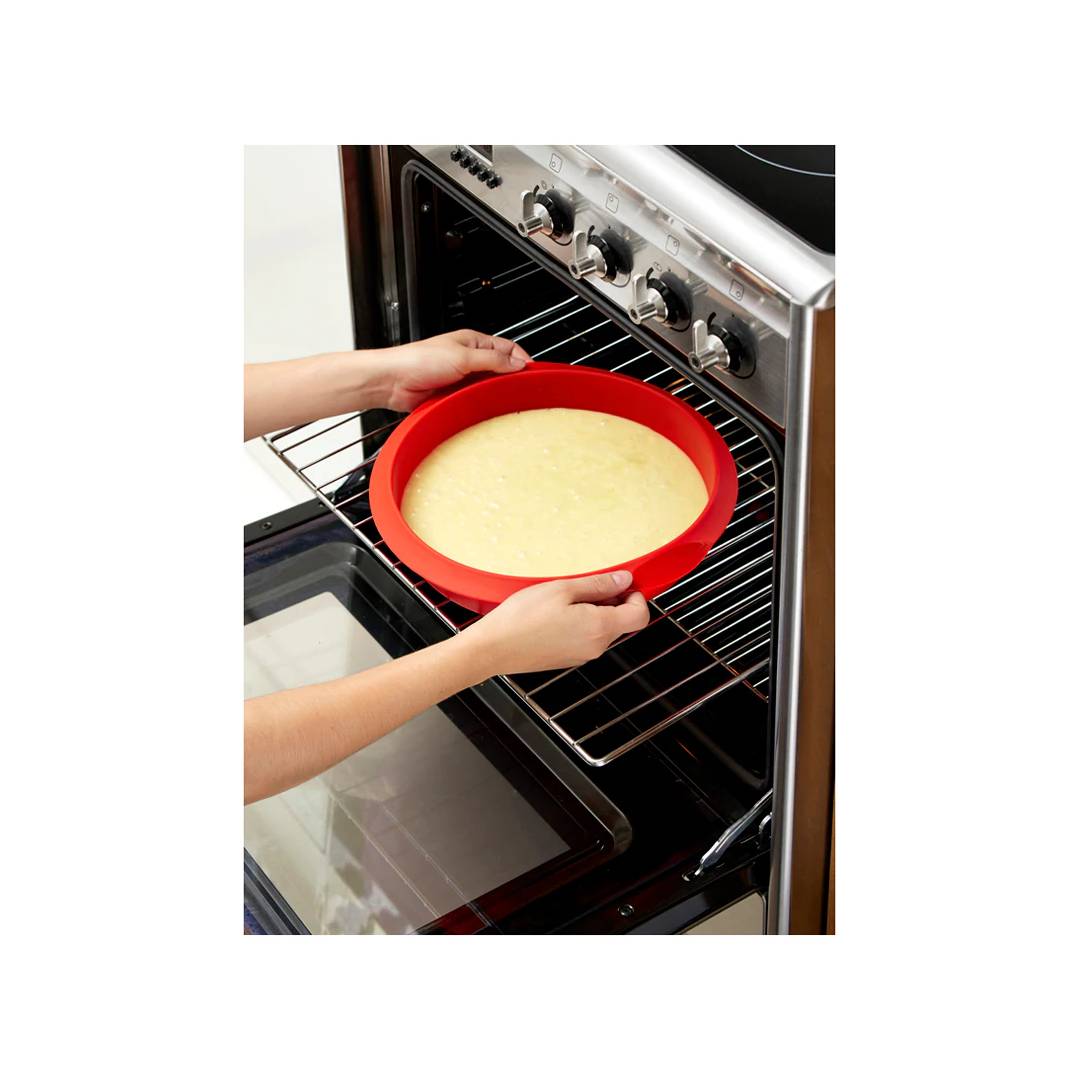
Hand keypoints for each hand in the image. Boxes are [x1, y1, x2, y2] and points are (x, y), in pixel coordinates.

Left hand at [375, 330, 531, 411]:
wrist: (393, 381)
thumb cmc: (418, 360)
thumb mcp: (462, 356)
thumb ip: (492, 360)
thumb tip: (516, 363)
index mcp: (472, 342)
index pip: (507, 348)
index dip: (521, 359)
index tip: (532, 373)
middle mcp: (468, 359)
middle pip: (500, 368)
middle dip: (510, 378)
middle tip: (521, 389)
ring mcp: (462, 378)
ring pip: (488, 386)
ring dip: (494, 392)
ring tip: (504, 399)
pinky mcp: (454, 395)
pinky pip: (474, 400)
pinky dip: (481, 404)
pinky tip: (486, 408)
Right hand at [461, 571, 650, 675]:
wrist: (492, 649)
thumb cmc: (522, 619)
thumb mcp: (562, 589)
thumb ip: (598, 584)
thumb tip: (624, 580)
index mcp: (599, 628)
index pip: (640, 616)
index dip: (637, 596)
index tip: (623, 583)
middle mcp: (595, 647)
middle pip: (621, 621)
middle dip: (612, 600)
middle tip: (586, 584)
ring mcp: (581, 655)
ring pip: (602, 629)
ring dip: (594, 611)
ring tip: (565, 598)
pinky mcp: (567, 658)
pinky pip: (585, 637)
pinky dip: (579, 622)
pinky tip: (555, 613)